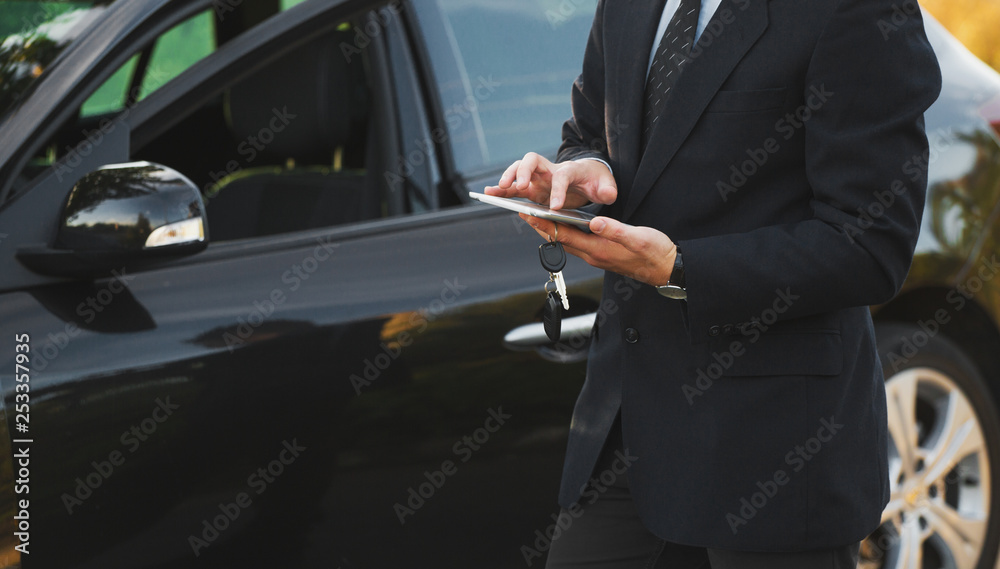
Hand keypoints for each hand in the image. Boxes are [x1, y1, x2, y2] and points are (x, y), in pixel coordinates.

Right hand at [484, 152, 616, 209]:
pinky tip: (489, 194)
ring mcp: (539, 177)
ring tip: (495, 190)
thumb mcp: (605, 185)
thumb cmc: (595, 180)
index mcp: (570, 170)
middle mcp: (551, 170)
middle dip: (524, 172)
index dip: (558, 190)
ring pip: (518, 170)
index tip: (555, 207)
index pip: (562, 176)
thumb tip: (608, 195)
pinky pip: (514, 186)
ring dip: (507, 178)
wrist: (588, 175)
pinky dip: (501, 189)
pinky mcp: (532, 187)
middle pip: (532, 161)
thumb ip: (608, 190)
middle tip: (520, 187)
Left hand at [522, 214, 676, 286]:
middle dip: (541, 226)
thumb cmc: (655, 253)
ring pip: (567, 242)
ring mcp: (597, 256)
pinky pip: (577, 244)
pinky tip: (563, 225)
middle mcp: (593, 255)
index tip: (528, 213)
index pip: (564, 235)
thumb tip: (595, 223)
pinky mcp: (602, 255)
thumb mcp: (638, 237)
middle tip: (524, 212)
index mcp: (599, 250)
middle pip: (560, 240)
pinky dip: (565, 233)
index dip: (544, 224)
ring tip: (537, 216)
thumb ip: (615, 230)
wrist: (666, 269)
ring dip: (551, 230)